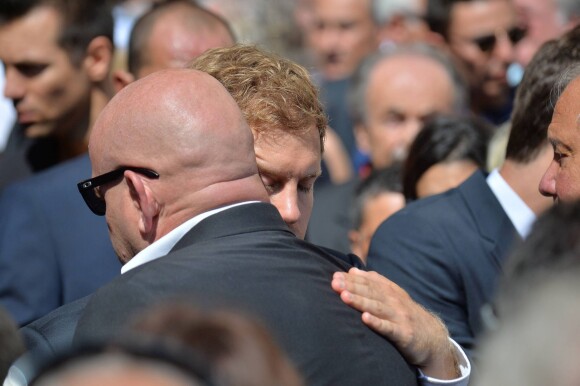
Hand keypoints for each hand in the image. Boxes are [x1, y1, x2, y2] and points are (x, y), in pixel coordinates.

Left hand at [331, 267, 458, 378]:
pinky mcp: (404, 334)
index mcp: (390, 292)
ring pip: (377, 307)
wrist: (434, 339)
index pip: (369, 282)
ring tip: (344, 296)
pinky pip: (389, 328)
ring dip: (360, 301)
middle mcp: (395, 302)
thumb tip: (352, 270)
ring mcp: (399, 317)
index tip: (335, 276)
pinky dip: (377, 323)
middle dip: (352, 287)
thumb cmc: (406, 316)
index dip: (352, 279)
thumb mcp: (393, 296)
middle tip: (335, 283)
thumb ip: (374, 283)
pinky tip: (365, 318)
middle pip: (371, 292)